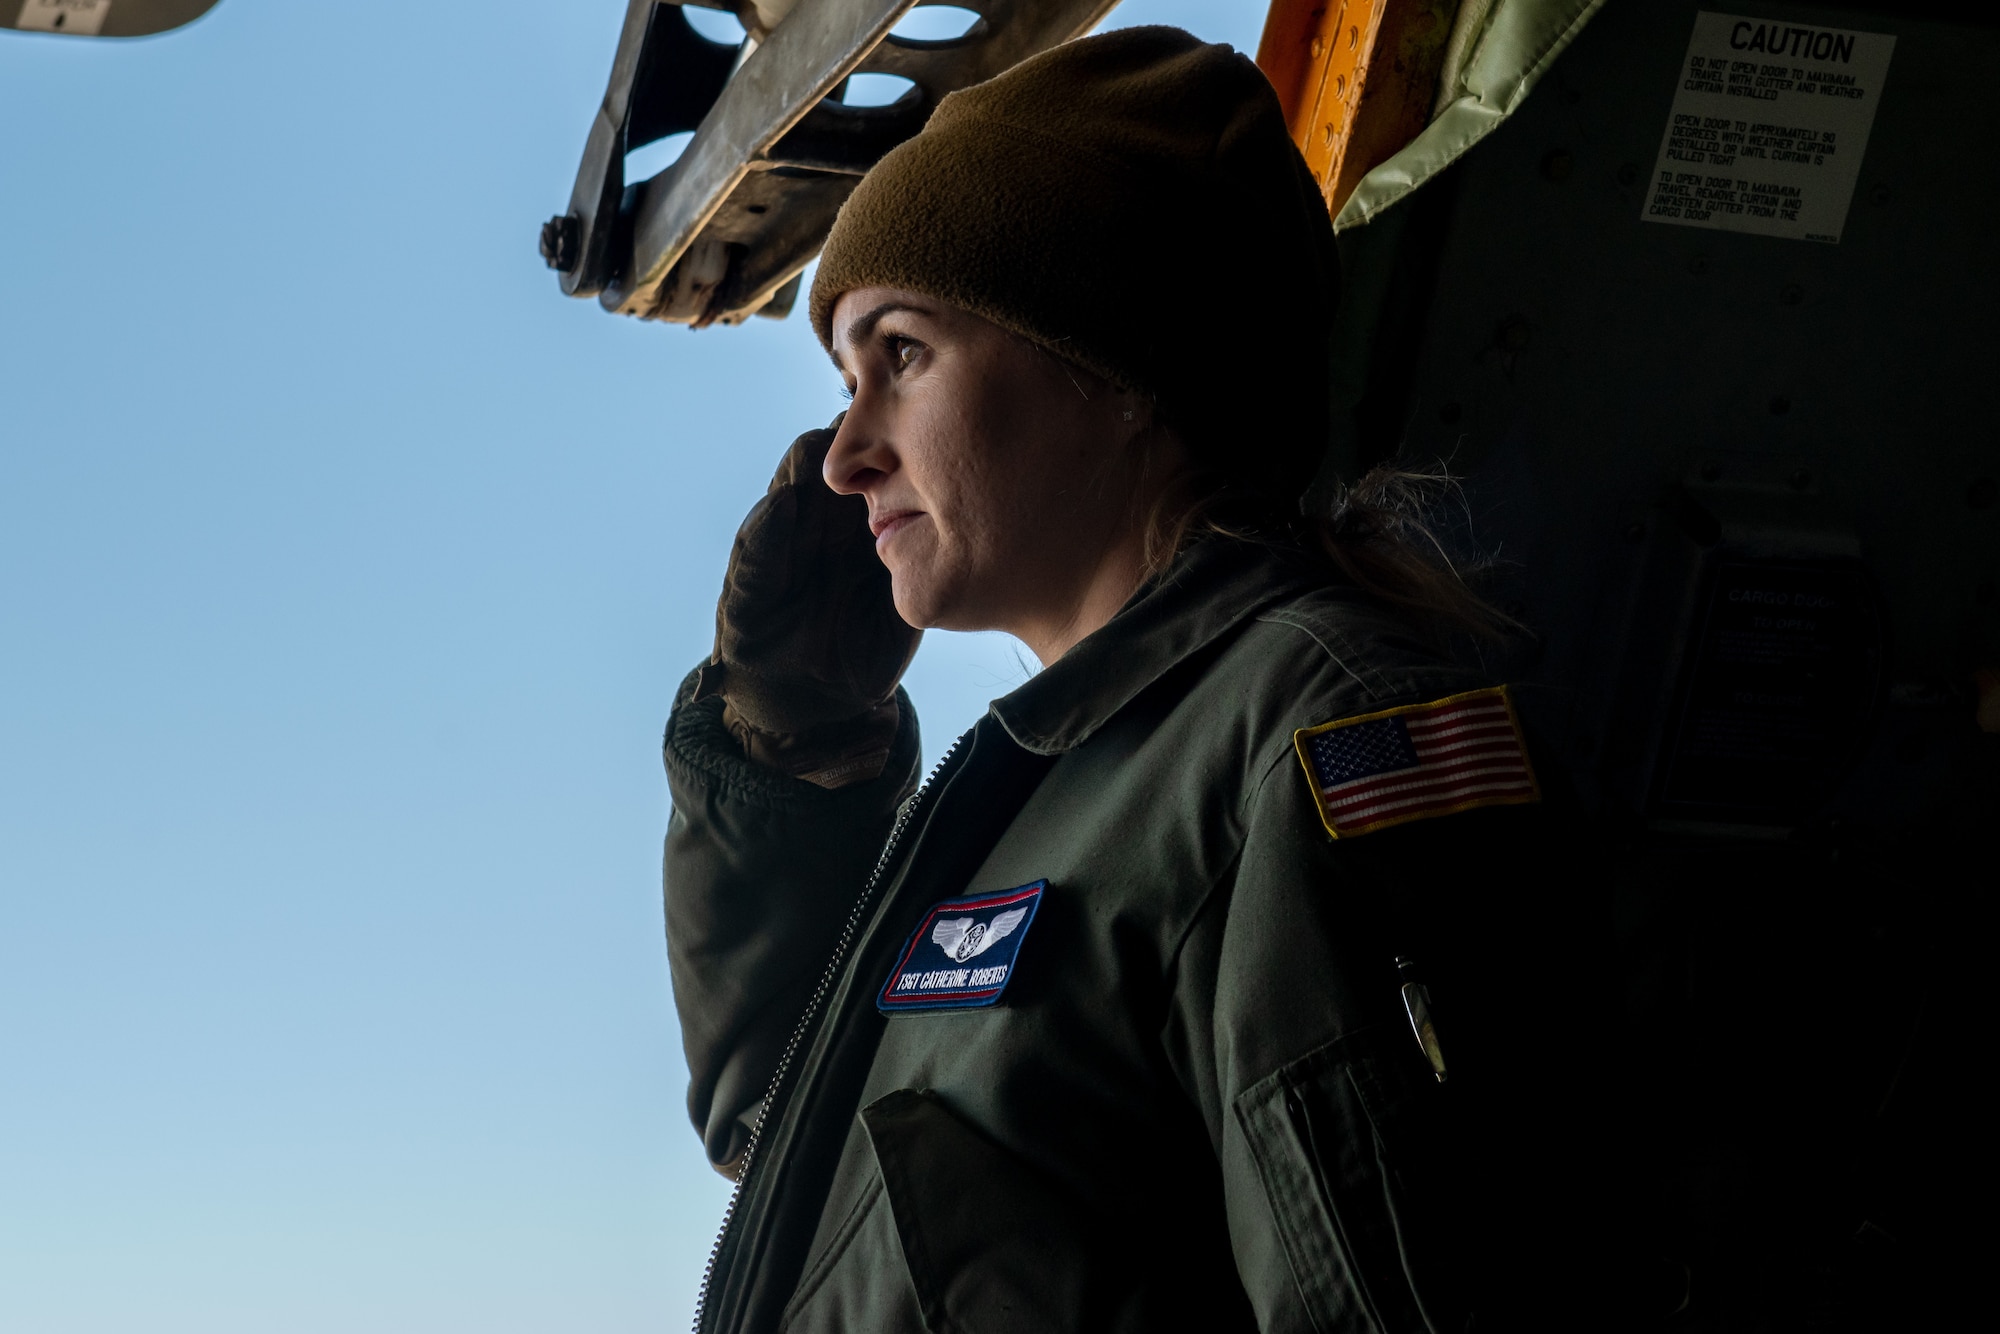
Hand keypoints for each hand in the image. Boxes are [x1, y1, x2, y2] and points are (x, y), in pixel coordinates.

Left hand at [704, 421, 919, 782]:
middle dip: (892, 448)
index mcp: (799, 515)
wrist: (802, 711)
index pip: (819, 454)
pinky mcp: (917, 578)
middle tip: (908, 455)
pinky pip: (939, 544)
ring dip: (925, 483)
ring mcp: (886, 546)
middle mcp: (844, 522)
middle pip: (874, 461)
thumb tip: (785, 496)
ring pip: (912, 493)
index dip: (835, 438)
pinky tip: (956, 530)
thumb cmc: (757, 651)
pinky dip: (949, 533)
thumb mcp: (746, 603)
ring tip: (935, 489)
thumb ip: (761, 549)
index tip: (854, 444)